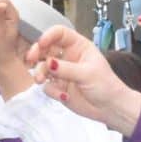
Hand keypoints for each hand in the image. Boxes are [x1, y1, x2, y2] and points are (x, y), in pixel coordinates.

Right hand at [26, 25, 140, 133]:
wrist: (110, 108)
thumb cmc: (106, 85)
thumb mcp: (87, 73)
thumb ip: (66, 68)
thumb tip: (48, 63)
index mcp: (78, 46)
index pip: (60, 33)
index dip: (48, 36)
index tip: (41, 43)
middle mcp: (68, 57)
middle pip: (46, 48)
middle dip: (36, 53)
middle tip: (30, 59)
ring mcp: (62, 72)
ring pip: (42, 67)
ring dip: (39, 73)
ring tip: (40, 80)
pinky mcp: (59, 87)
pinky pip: (47, 86)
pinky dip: (51, 91)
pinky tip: (64, 96)